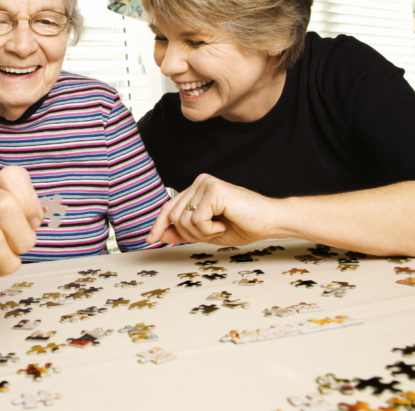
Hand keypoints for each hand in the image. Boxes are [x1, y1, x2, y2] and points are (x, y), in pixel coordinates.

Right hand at [0, 166, 42, 280]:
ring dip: (7, 259)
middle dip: (22, 236)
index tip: (31, 220)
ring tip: (3, 260)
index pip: (13, 176)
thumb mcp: (2, 213)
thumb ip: (24, 212)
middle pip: (5, 207)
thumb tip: (38, 217)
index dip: (29, 202)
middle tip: (20, 246)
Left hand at [146, 174, 282, 247]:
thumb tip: (158, 235)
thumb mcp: (206, 233)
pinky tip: (224, 224)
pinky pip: (197, 219)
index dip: (159, 225)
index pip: (169, 207)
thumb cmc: (243, 226)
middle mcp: (199, 182)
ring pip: (183, 219)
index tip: (150, 240)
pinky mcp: (214, 190)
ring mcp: (206, 183)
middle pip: (173, 216)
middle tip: (212, 234)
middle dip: (188, 234)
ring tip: (220, 228)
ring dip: (201, 233)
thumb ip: (182, 232)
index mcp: (196, 189)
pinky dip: (209, 230)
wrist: (271, 222)